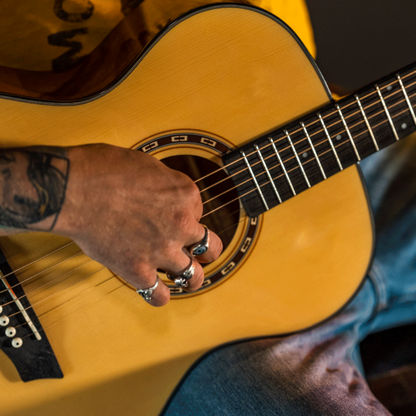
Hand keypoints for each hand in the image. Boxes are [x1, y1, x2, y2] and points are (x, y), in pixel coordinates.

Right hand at [55, 144, 222, 305]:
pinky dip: (159, 296)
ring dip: (191, 278)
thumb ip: (164, 184)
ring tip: (184, 277)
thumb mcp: (146, 164)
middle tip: (196, 250)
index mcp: (186, 194)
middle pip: (209, 245)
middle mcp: (181, 223)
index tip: (168, 214)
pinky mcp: (138, 270)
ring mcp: (163, 249)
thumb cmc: (103, 170)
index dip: (184, 214)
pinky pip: (159, 295)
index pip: (198, 211)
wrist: (73, 189)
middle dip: (205, 249)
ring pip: (194, 276)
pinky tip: (155, 291)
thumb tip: (164, 196)